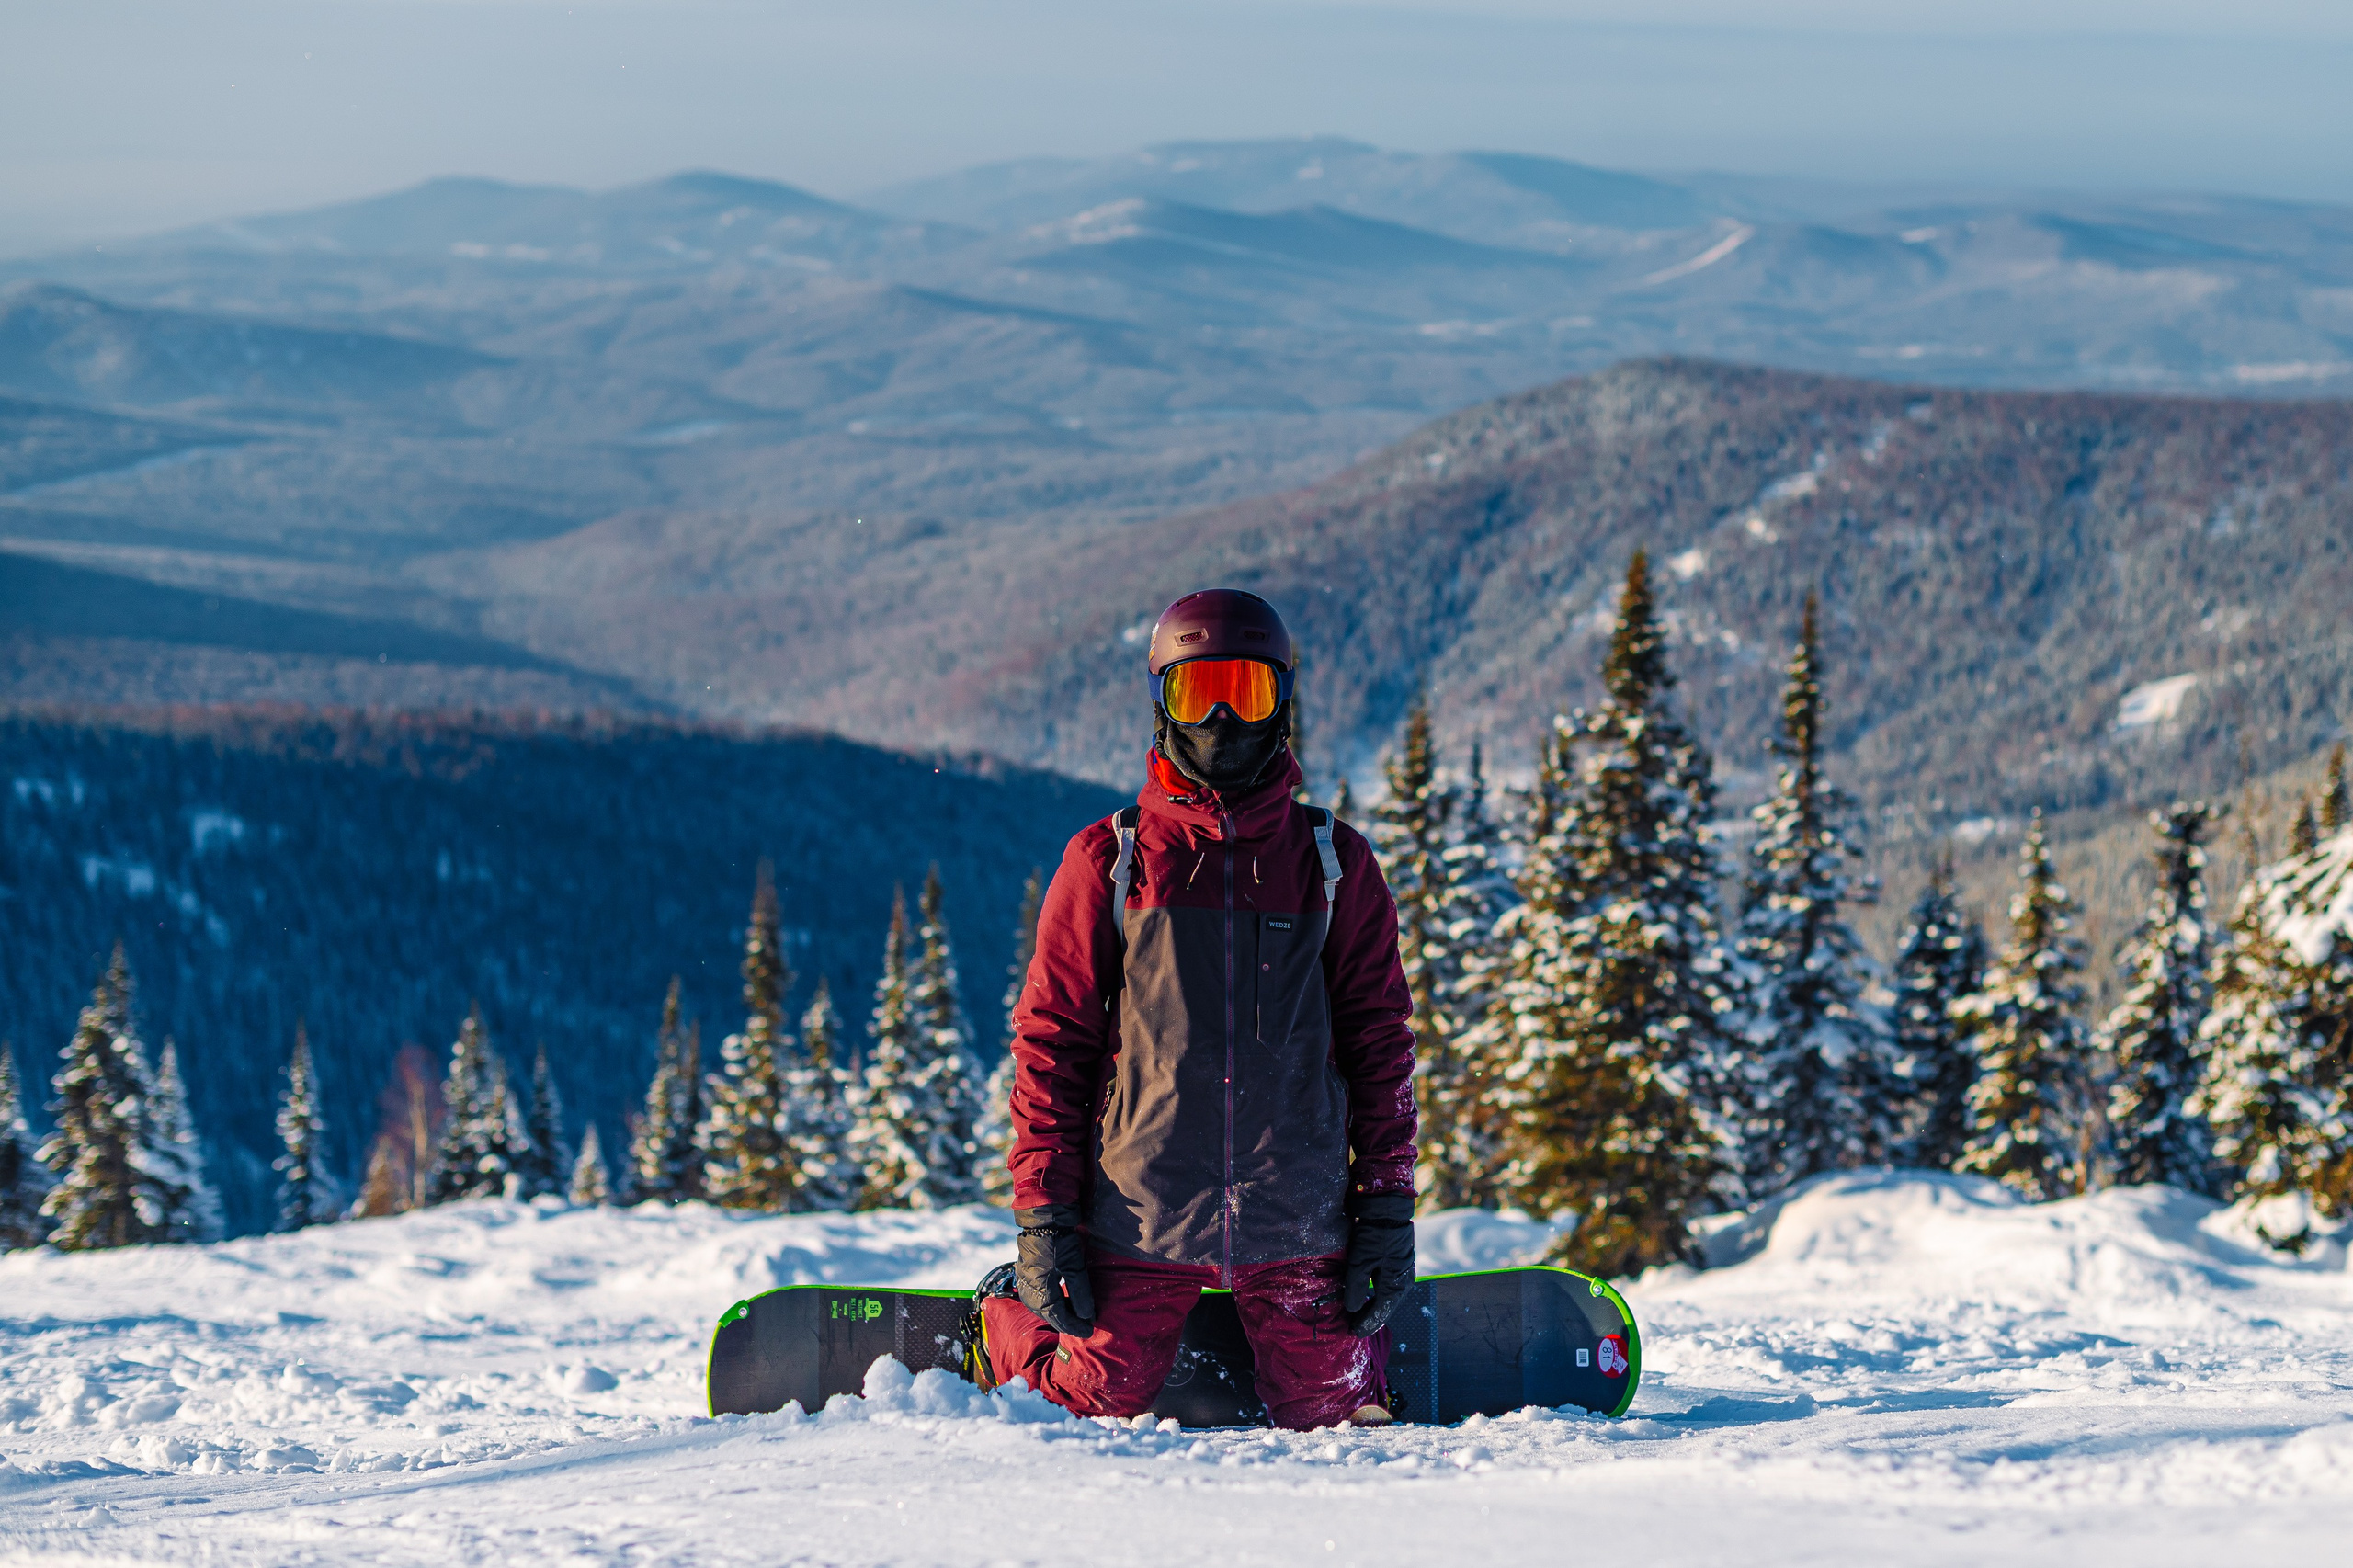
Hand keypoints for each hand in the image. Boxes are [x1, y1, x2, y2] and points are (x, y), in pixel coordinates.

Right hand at [1012, 1204, 1096, 1337]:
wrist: (1042, 1217)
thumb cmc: (1059, 1239)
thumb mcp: (1074, 1265)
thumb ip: (1080, 1292)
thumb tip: (1087, 1315)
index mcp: (1038, 1288)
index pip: (1057, 1316)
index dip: (1073, 1325)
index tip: (1088, 1330)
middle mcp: (1027, 1288)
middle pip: (1046, 1314)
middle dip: (1065, 1322)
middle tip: (1083, 1326)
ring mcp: (1024, 1280)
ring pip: (1040, 1307)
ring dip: (1056, 1313)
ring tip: (1074, 1316)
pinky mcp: (1025, 1273)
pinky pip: (1035, 1297)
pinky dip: (1049, 1303)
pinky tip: (1060, 1301)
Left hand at [1342, 1191, 1415, 1336]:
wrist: (1387, 1207)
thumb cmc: (1373, 1236)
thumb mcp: (1360, 1263)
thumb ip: (1356, 1289)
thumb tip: (1353, 1309)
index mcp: (1396, 1286)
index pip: (1380, 1312)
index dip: (1366, 1323)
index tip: (1353, 1333)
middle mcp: (1403, 1281)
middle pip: (1385, 1306)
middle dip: (1370, 1317)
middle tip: (1354, 1327)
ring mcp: (1402, 1270)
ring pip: (1387, 1296)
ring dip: (1373, 1305)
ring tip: (1358, 1314)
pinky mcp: (1397, 1260)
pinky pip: (1387, 1284)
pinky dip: (1377, 1293)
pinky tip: (1368, 1293)